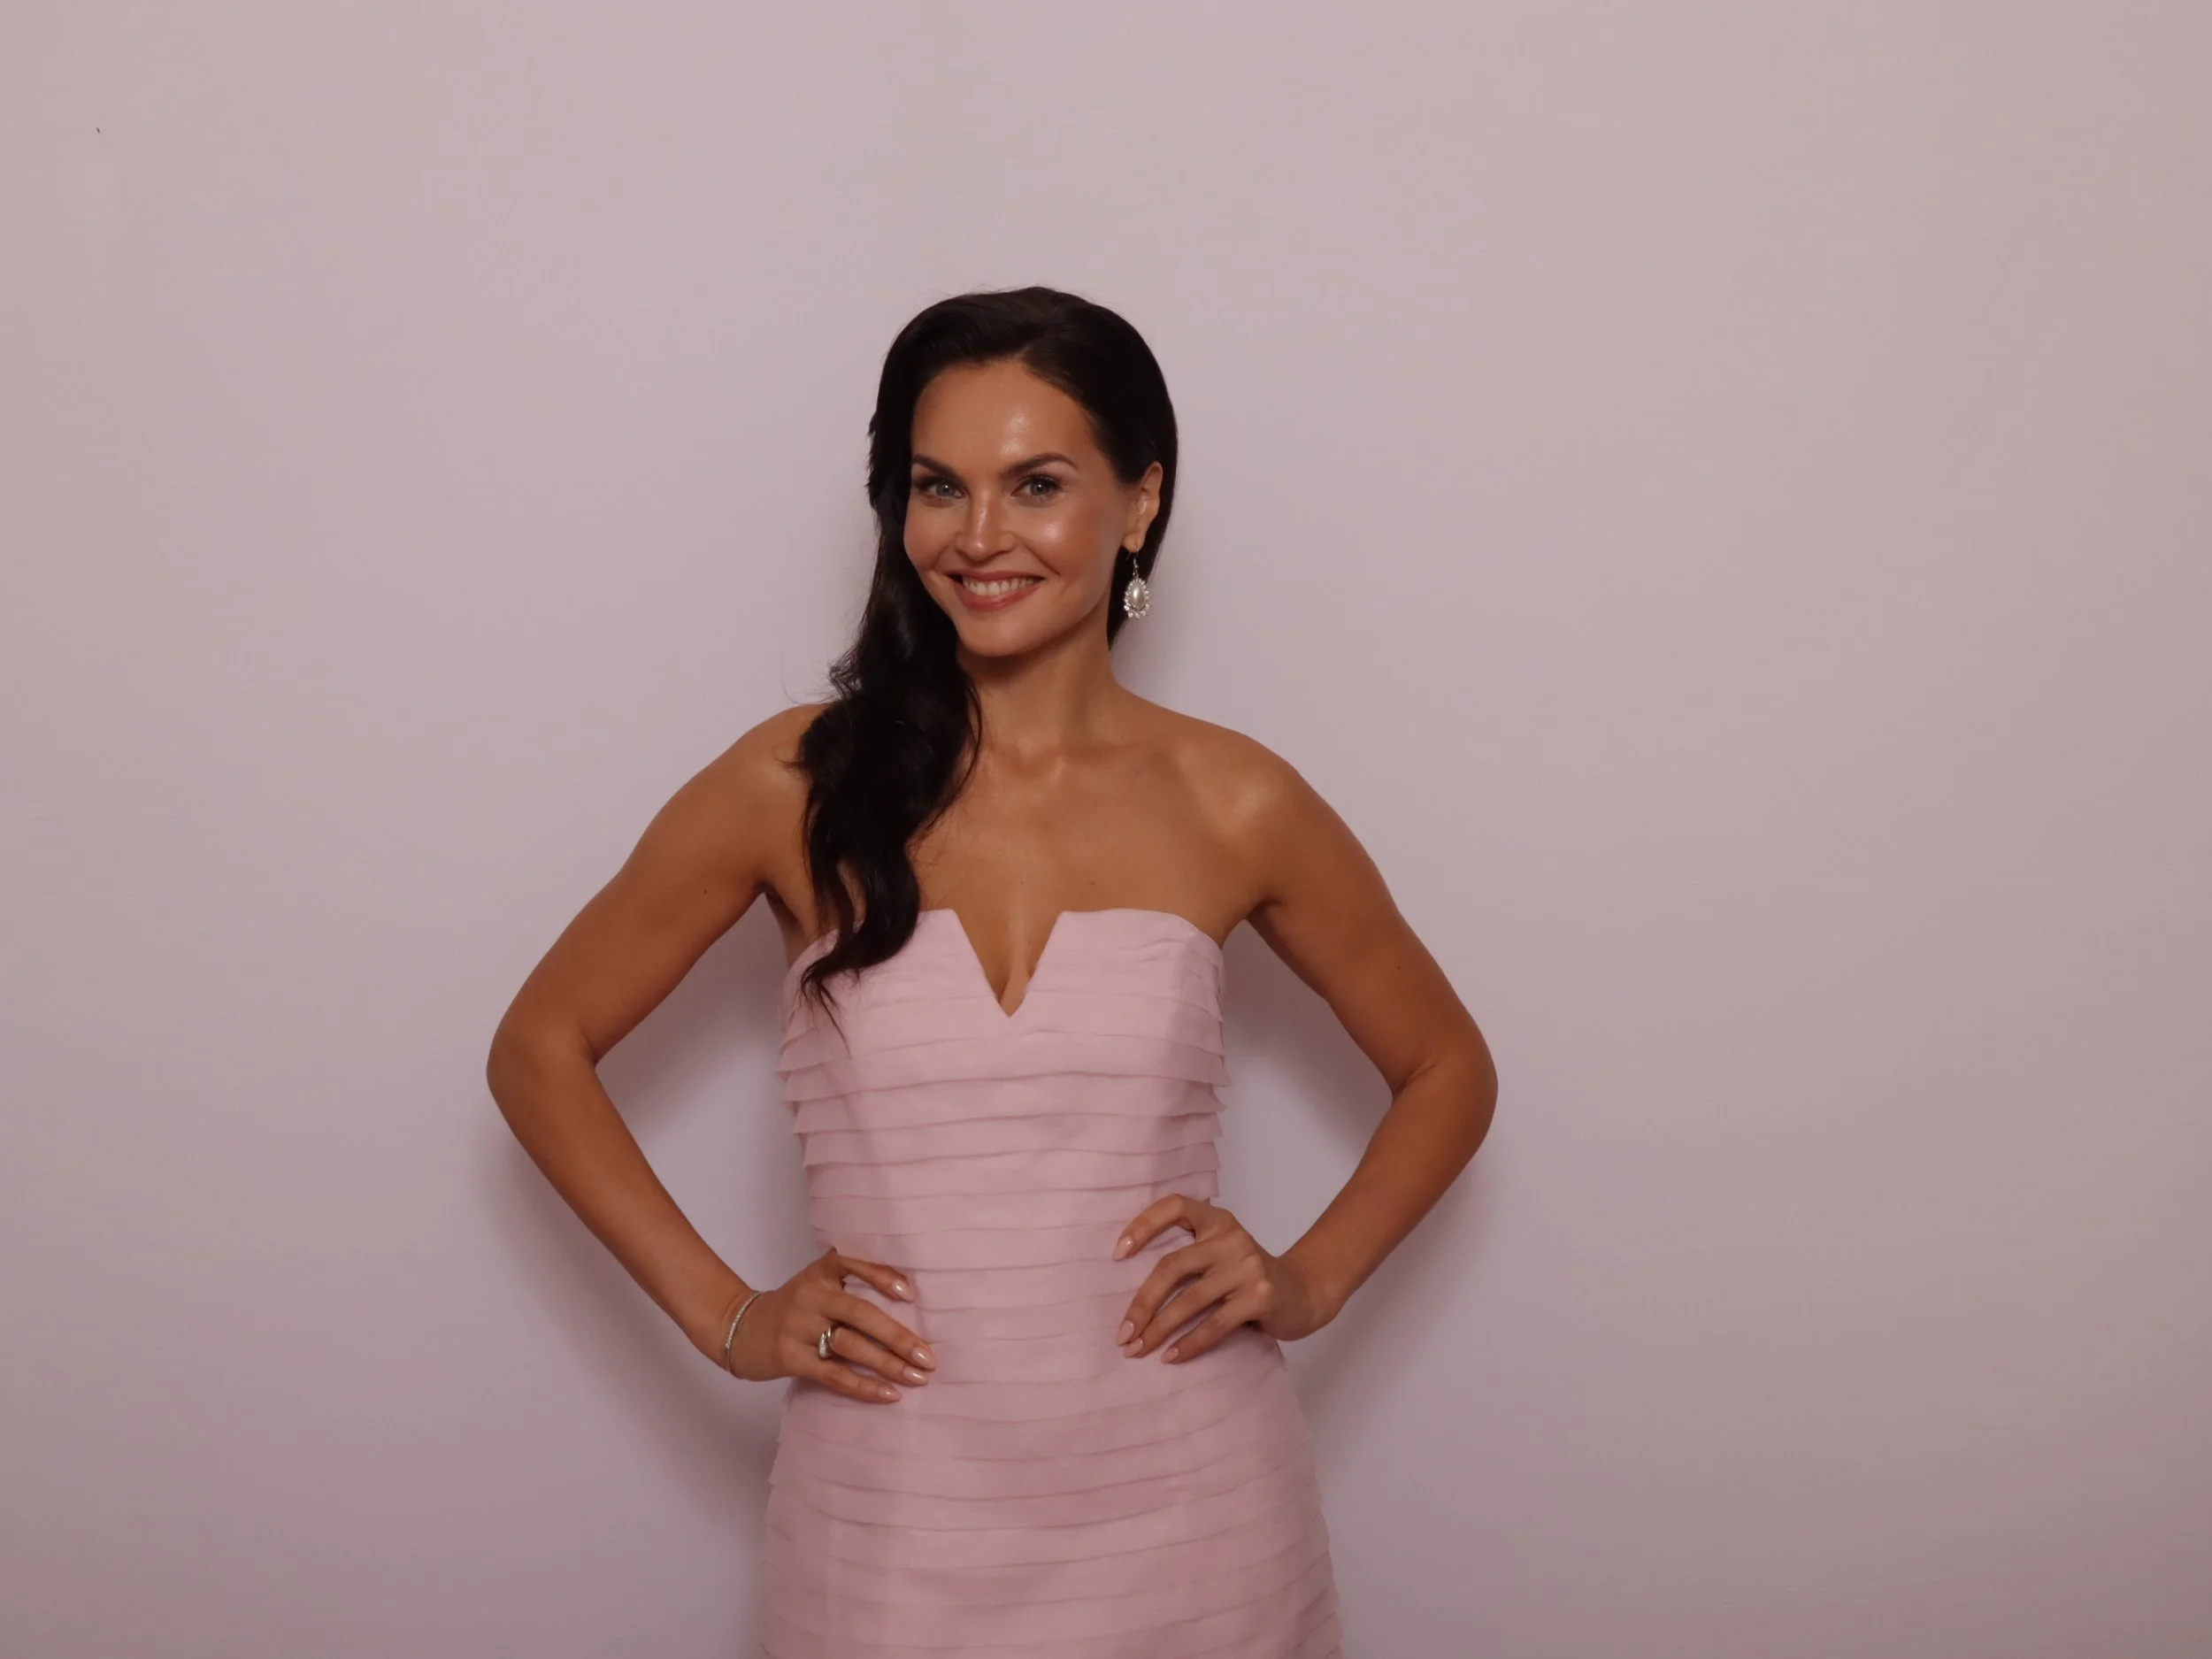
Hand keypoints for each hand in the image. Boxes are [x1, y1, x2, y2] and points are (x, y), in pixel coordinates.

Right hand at [720, 1249, 935, 1402]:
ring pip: (851, 1346)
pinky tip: (889, 1394)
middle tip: (928, 1356)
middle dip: (898, 1336)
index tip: (911, 1295)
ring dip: (888, 1364)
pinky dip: (863, 1386)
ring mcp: (799, 1328)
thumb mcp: (816, 1281)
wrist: (740, 1328)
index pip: (855, 1266)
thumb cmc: (793, 1306)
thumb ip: (851, 1278)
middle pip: (861, 1314)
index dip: (883, 1277)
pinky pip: (834, 1374)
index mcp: (821, 1273)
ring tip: (917, 1377)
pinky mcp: (791, 1358)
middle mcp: (811, 1296)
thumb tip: (909, 1291)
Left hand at [1111, 1195, 1329, 1363]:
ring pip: (1190, 1300)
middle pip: (1173, 1266)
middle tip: (1123, 1333)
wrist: (1305, 1293)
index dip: (1143, 1225)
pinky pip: (1215, 1324)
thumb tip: (1131, 1294)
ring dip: (1159, 1329)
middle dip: (1142, 1302)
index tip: (1117, 1254)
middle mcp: (1231, 1237)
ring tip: (1138, 1349)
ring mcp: (1247, 1266)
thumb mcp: (1221, 1255)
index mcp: (1217, 1221)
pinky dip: (1189, 1343)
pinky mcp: (1260, 1297)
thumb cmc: (1249, 1277)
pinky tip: (1172, 1356)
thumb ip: (1189, 1258)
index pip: (1174, 1206)